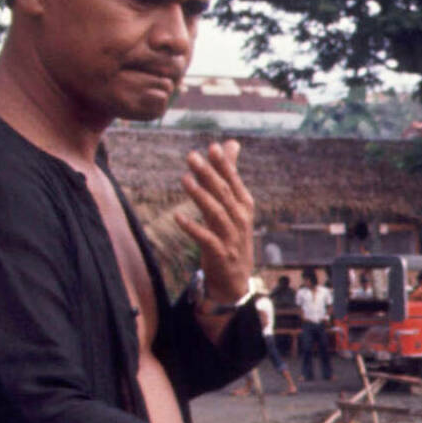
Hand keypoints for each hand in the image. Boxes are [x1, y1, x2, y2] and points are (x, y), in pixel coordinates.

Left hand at [173, 141, 256, 306]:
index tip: (212, 147)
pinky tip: (178, 216)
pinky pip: (205, 239)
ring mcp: (231, 237)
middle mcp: (240, 219)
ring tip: (185, 180)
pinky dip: (192, 228)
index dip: (224, 165)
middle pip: (224, 194)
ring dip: (200, 196)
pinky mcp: (220, 254)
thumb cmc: (231, 235)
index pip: (233, 181)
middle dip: (208, 174)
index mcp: (244, 205)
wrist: (235, 279)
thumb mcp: (233, 204)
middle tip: (192, 157)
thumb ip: (230, 173)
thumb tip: (231, 143)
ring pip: (216, 213)